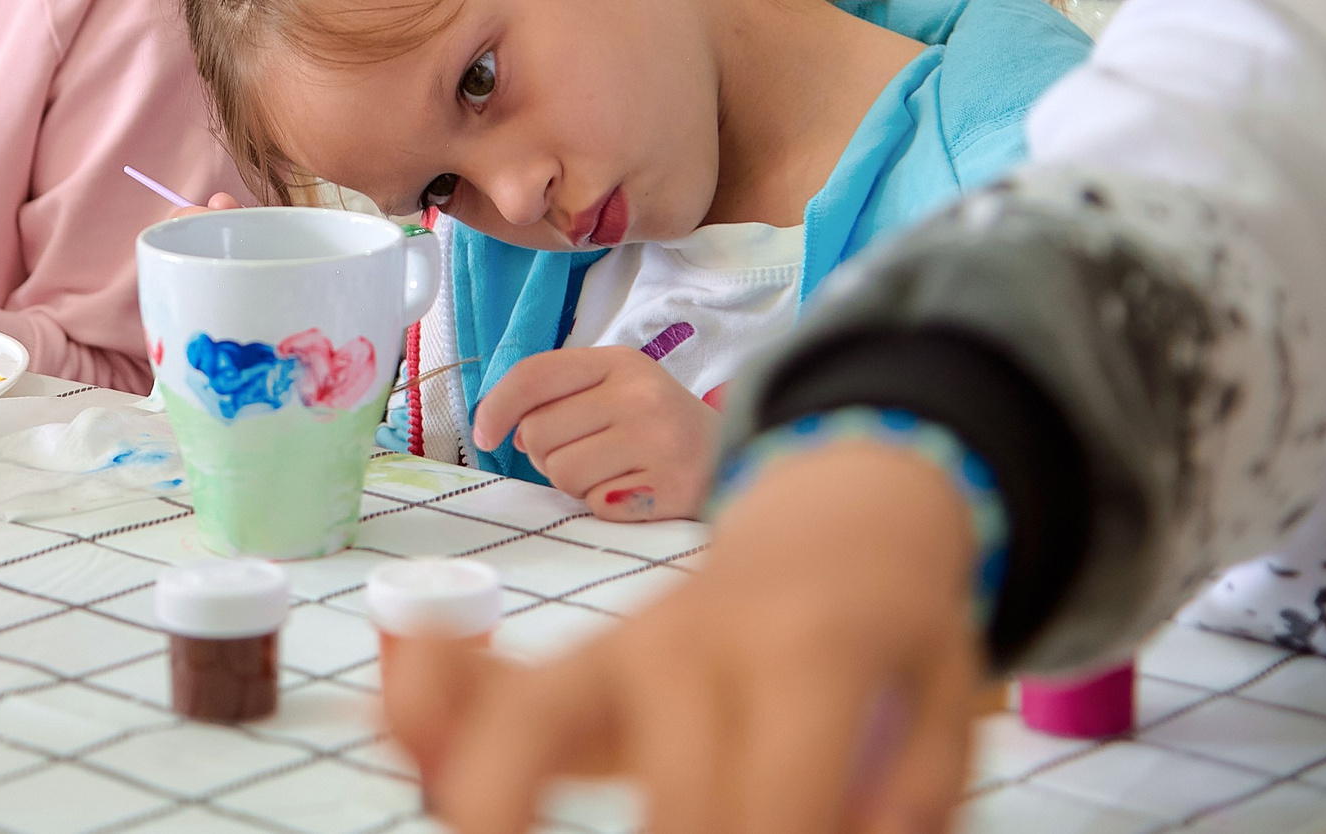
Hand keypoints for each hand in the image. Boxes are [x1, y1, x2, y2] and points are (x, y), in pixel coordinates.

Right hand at [387, 440, 984, 833]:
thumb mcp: (940, 702)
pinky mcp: (576, 660)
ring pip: (535, 714)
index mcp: (807, 652)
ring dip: (499, 788)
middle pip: (674, 782)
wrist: (834, 522)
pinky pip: (483, 681)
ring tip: (479, 823)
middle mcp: (697, 642)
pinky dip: (423, 702)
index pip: (781, 800)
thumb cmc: (888, 633)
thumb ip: (911, 790)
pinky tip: (385, 719)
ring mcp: (622, 645)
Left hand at [470, 346, 719, 519]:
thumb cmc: (657, 425)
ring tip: (612, 471)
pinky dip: (606, 505)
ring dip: (575, 483)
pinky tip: (634, 490)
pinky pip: (597, 505)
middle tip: (588, 452)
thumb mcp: (615, 389)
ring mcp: (659, 442)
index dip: (496, 407)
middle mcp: (640, 395)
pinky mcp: (671, 489)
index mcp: (620, 362)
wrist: (731, 458)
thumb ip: (560, 397)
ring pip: (563, 474)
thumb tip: (514, 432)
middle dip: (549, 452)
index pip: (534, 375)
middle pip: (540, 432)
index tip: (485, 435)